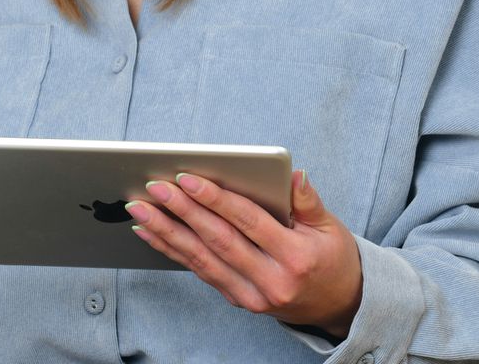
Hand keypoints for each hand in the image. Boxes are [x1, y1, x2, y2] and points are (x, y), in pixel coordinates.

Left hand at [125, 170, 362, 337]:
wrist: (338, 305)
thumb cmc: (331, 258)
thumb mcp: (329, 227)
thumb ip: (307, 200)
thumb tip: (292, 173)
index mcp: (296, 257)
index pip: (248, 222)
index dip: (215, 199)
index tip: (187, 178)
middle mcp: (271, 281)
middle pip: (218, 240)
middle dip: (182, 211)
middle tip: (154, 188)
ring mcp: (252, 295)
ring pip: (202, 259)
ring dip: (166, 232)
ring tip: (140, 209)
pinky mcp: (238, 300)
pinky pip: (200, 271)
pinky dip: (173, 250)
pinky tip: (151, 232)